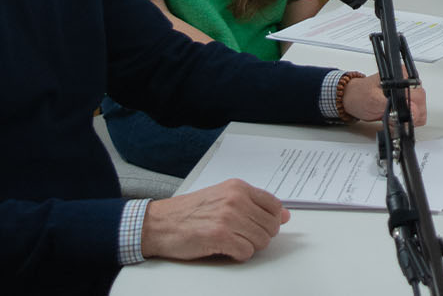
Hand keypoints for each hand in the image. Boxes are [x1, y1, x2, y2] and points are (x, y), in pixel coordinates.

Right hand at [140, 178, 288, 261]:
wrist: (158, 223)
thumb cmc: (188, 212)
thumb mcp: (222, 197)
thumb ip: (253, 204)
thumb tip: (284, 216)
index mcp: (237, 187)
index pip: (274, 205)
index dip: (272, 220)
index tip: (263, 226)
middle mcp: (235, 199)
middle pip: (270, 226)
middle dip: (260, 236)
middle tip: (242, 236)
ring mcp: (228, 217)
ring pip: (261, 241)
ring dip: (249, 246)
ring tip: (232, 242)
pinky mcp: (220, 236)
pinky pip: (246, 252)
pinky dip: (238, 255)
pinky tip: (225, 249)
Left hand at [342, 72, 427, 125]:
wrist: (352, 98)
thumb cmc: (360, 95)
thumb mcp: (374, 100)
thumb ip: (393, 106)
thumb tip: (412, 112)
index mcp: (403, 75)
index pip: (418, 96)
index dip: (411, 109)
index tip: (398, 116)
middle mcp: (408, 83)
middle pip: (421, 105)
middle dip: (408, 116)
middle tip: (392, 118)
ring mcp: (408, 93)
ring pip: (420, 113)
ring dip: (407, 120)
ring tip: (391, 118)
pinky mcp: (407, 102)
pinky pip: (414, 116)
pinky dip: (405, 121)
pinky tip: (394, 119)